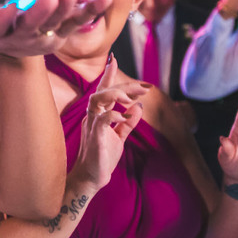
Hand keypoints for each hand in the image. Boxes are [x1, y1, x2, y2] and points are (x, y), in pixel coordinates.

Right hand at [0, 0, 112, 57]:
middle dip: (43, 10)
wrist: (17, 55)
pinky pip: (82, 18)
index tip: (8, 9)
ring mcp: (47, 34)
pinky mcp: (65, 28)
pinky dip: (95, 7)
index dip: (2, 20)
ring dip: (71, 7)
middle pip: (33, 25)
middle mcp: (23, 36)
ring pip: (61, 22)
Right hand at [72, 58, 145, 189]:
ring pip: (98, 99)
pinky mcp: (95, 137)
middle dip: (125, 85)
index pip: (103, 90)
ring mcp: (92, 125)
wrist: (92, 178)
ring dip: (115, 94)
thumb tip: (139, 106)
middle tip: (145, 87)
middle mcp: (93, 116)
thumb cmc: (103, 157)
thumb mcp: (120, 136)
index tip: (113, 59)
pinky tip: (125, 117)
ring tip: (131, 98)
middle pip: (104, 91)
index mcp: (98, 114)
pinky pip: (103, 119)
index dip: (108, 74)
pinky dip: (115, 114)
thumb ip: (128, 121)